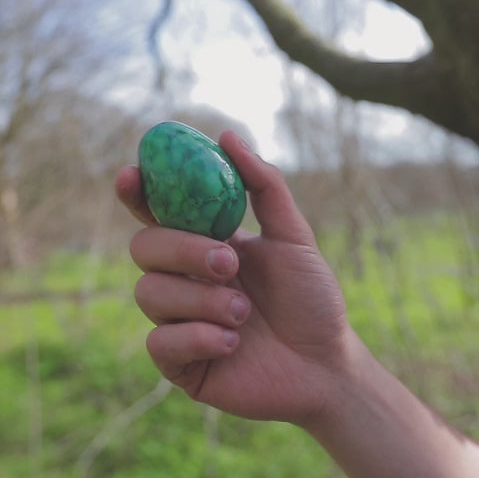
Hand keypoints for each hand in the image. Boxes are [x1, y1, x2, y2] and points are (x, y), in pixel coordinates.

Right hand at [116, 131, 349, 424]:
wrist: (325, 363)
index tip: (131, 175)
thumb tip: (228, 136)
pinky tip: (233, 344)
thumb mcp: (294, 237)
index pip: (157, 214)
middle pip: (143, 248)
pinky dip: (198, 338)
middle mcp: (186, 279)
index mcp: (207, 246)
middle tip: (228, 264)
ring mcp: (179, 320)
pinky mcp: (179, 362)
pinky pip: (160, 343)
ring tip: (244, 313)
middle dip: (182, 250)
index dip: (138, 193)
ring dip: (201, 300)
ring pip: (149, 293)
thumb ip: (264, 186)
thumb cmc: (311, 299)